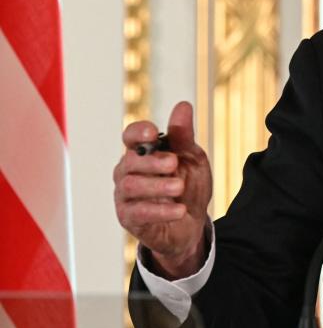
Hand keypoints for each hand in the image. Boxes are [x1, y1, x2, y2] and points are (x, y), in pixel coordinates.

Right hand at [114, 101, 212, 278]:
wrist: (192, 222)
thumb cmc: (188, 185)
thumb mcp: (192, 158)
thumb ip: (184, 136)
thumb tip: (183, 106)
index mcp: (142, 152)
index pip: (130, 136)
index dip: (137, 132)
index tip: (152, 132)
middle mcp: (128, 171)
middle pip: (129, 161)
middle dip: (152, 161)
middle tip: (174, 163)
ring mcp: (125, 195)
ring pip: (130, 185)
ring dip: (157, 185)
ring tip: (179, 187)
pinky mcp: (128, 218)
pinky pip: (138, 212)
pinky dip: (160, 210)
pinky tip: (179, 209)